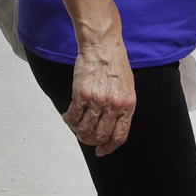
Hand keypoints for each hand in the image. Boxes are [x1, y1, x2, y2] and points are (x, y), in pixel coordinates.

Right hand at [66, 31, 135, 155]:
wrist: (102, 45)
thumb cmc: (115, 63)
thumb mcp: (127, 87)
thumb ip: (122, 107)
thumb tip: (113, 125)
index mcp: (127, 105)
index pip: (119, 136)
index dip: (109, 147)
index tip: (101, 150)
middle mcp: (113, 105)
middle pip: (100, 136)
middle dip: (91, 141)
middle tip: (85, 137)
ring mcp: (97, 100)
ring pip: (85, 129)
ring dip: (78, 131)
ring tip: (75, 125)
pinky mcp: (81, 94)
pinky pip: (73, 116)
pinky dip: (69, 120)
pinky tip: (67, 115)